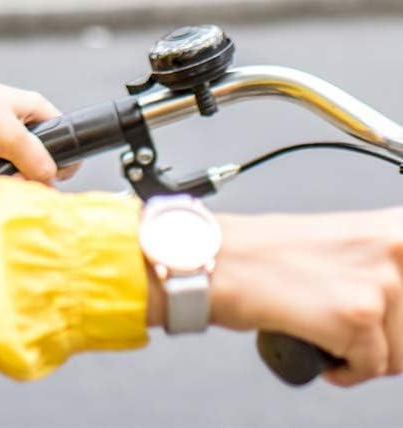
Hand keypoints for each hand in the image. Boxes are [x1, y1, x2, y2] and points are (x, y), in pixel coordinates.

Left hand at [0, 66, 68, 184]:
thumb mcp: (9, 133)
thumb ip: (34, 159)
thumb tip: (49, 180)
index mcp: (34, 111)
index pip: (64, 137)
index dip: (63, 160)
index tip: (51, 178)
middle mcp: (20, 125)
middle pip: (41, 160)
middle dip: (34, 176)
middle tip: (21, 182)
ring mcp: (0, 139)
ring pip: (19, 169)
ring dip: (13, 181)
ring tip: (4, 185)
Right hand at [208, 209, 402, 385]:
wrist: (216, 258)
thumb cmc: (264, 252)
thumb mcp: (342, 242)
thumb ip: (382, 263)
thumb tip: (402, 303)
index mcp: (391, 229)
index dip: (400, 308)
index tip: (383, 310)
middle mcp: (393, 250)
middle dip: (384, 336)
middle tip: (346, 322)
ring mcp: (378, 285)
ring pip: (399, 354)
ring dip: (364, 354)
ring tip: (326, 329)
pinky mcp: (356, 320)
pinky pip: (369, 370)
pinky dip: (342, 370)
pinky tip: (315, 341)